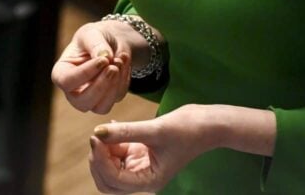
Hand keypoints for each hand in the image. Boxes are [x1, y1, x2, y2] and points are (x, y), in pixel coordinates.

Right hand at [50, 21, 139, 113]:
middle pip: (82, 102)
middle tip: (114, 66)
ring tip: (120, 61)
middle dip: (101, 85)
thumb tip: (105, 57)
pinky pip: (116, 97)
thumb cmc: (93, 38)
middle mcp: (73, 91)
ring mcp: (90, 98)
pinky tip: (124, 63)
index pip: (67, 81)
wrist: (109, 42)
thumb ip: (95, 43)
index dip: (85, 73)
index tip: (103, 60)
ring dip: (114, 86)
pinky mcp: (107, 100)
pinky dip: (123, 80)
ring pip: (101, 108)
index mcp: (61, 73)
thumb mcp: (92, 33)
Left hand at [87, 106, 213, 193]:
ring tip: (106, 130)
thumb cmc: (189, 129)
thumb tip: (98, 132)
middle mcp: (144, 177)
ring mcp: (141, 165)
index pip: (114, 180)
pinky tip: (113, 125)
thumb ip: (126, 132)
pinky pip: (118, 153)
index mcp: (150, 181)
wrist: (208, 123)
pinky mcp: (141, 152)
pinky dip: (111, 142)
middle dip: (99, 160)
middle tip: (97, 136)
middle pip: (108, 181)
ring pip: (110, 167)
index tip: (96, 137)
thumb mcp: (156, 129)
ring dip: (104, 150)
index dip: (101, 160)